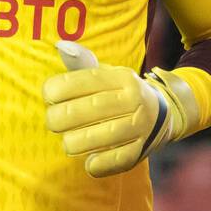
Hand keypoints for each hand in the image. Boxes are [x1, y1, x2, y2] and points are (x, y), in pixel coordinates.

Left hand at [42, 41, 194, 177]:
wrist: (162, 115)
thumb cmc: (118, 94)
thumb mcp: (105, 75)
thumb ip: (81, 64)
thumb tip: (61, 46)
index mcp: (123, 78)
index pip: (87, 80)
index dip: (60, 88)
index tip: (48, 96)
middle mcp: (134, 100)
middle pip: (91, 109)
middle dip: (62, 118)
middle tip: (52, 122)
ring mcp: (140, 126)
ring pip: (102, 136)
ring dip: (76, 142)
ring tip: (68, 142)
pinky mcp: (141, 150)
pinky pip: (116, 160)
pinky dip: (98, 164)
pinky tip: (88, 162)